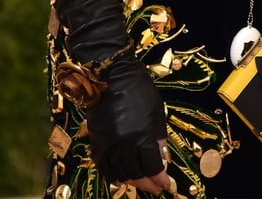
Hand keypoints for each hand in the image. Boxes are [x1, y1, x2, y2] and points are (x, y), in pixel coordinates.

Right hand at [86, 55, 167, 191]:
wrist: (111, 75)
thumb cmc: (138, 89)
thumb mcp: (156, 111)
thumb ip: (158, 137)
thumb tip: (161, 157)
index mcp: (142, 136)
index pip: (152, 168)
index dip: (159, 179)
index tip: (165, 184)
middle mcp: (123, 145)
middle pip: (136, 174)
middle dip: (148, 183)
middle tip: (155, 186)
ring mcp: (108, 145)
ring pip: (119, 174)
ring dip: (132, 181)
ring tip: (141, 181)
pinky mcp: (96, 142)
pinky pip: (104, 167)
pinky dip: (113, 174)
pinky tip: (121, 176)